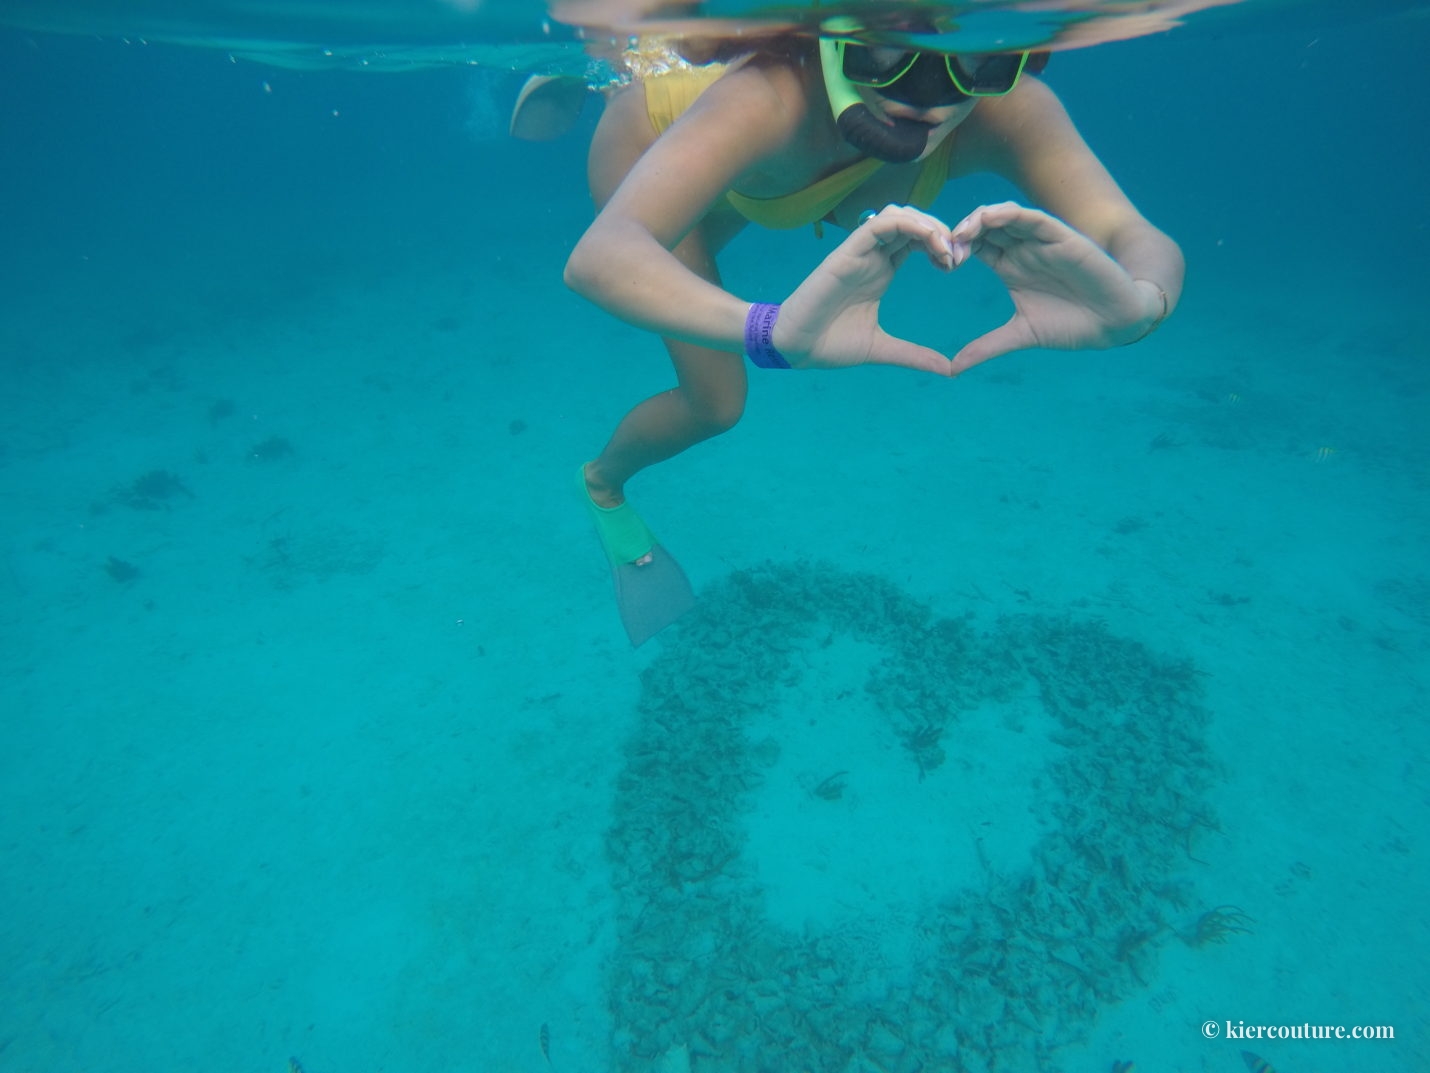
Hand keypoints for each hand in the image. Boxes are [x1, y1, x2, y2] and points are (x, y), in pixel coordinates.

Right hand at [773, 205, 957, 375]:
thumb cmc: (831, 344)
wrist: (796, 348)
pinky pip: (878, 224)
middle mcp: (873, 256)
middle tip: (957, 256)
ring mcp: (860, 252)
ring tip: (944, 248)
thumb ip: (914, 355)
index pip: (917, 240)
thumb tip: (948, 370)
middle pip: (912, 221)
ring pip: (898, 215)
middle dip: (940, 231)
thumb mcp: (883, 349)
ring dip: (926, 223)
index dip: (941, 245)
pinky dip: (907, 224)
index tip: (955, 265)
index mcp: (883, 271)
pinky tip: (927, 240)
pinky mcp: (847, 252)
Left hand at [947, 202, 1165, 373]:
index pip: (975, 247)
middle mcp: (1023, 249)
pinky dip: (1010, 214)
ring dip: (979, 219)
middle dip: (960, 232)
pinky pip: (1032, 217)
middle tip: (941, 247)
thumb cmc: (1072, 325)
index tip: (939, 264)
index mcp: (1010, 267)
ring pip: (1004, 216)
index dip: (954, 249)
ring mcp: (1041, 241)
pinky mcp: (1061, 237)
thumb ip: (987, 347)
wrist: (1114, 322)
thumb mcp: (1021, 335)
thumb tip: (952, 369)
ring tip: (960, 232)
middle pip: (984, 227)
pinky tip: (989, 219)